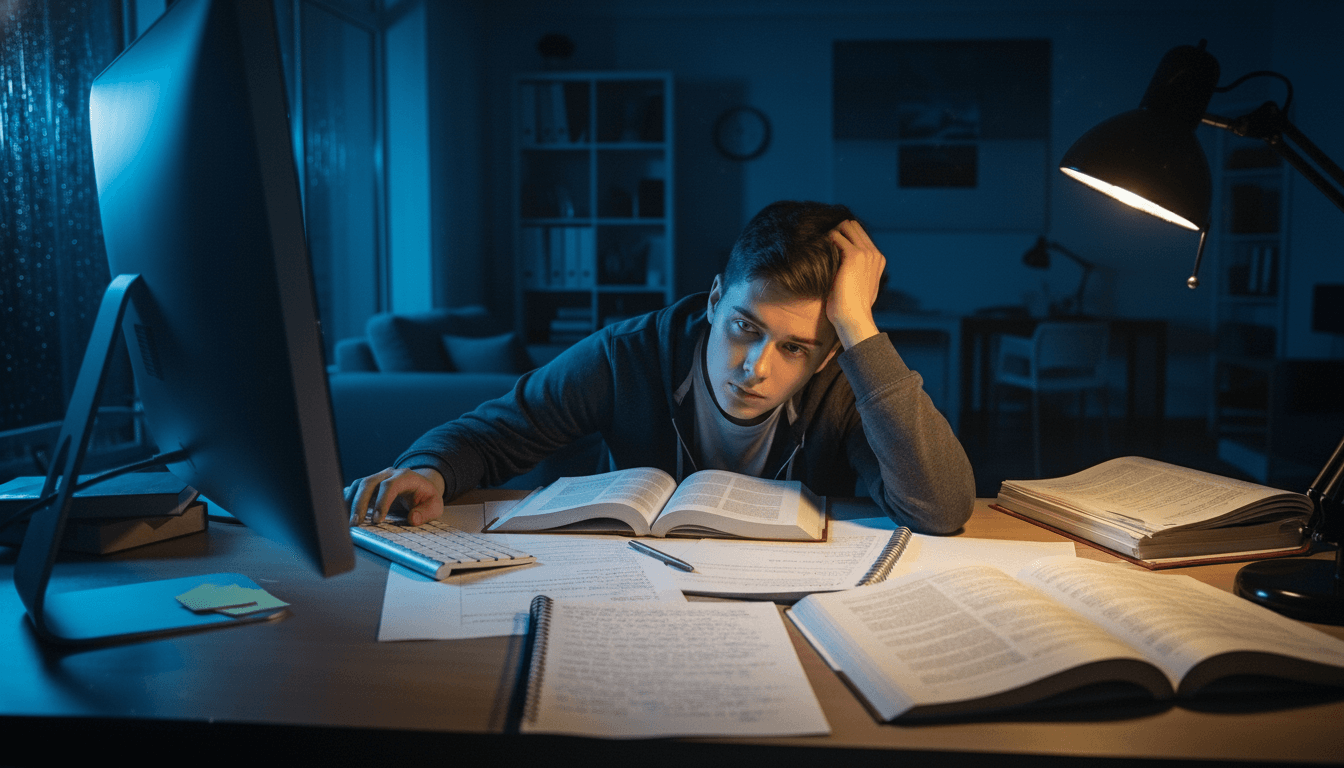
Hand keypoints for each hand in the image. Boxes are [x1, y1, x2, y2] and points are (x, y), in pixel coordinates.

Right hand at [346, 466, 445, 525]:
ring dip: (351, 502)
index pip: (390, 485)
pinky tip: (343, 512)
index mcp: (405, 476)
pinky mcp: (369, 485)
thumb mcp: (435, 505)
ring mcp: (377, 477)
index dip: (382, 502)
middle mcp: (388, 474)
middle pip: (369, 483)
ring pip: (359, 485)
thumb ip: (426, 512)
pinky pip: (354, 489)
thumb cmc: (427, 497)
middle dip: (360, 503)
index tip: (377, 520)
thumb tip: (412, 519)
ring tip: (349, 522)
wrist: (421, 487)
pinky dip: (348, 499)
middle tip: (357, 523)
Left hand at [826, 219, 883, 348]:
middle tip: (820, 243)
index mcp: (878, 259)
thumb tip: (848, 269)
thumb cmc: (852, 308)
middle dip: (836, 230)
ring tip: (817, 247)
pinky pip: (835, 235)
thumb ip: (859, 272)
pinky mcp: (853, 255)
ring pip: (845, 226)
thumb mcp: (860, 286)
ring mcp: (865, 253)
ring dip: (830, 234)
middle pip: (852, 225)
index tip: (827, 243)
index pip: (859, 234)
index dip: (842, 235)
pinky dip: (825, 240)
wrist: (853, 318)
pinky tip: (817, 251)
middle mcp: (874, 253)